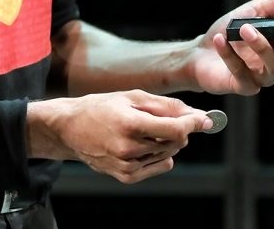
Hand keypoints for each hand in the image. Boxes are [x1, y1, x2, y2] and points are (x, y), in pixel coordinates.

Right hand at [26, 90, 212, 182]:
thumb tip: (196, 114)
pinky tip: (141, 144)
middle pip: (175, 142)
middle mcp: (129, 148)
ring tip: (143, 129)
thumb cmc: (100, 107)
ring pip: (168, 154)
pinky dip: (158, 155)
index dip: (193, 123)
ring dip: (165, 141)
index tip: (204, 119)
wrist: (70, 128)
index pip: (176, 129)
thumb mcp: (131, 97)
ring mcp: (127, 165)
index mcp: (130, 124)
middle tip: (163, 118)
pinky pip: (158, 166)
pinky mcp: (126, 176)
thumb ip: (166, 106)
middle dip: (177, 129)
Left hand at [194, 0, 273, 95]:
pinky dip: (231, 55)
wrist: (199, 51)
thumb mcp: (254, 12)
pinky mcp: (245, 86)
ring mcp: (264, 77)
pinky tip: (221, 40)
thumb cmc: (230, 31)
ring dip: (260, 45)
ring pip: (273, 66)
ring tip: (243, 28)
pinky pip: (243, 73)